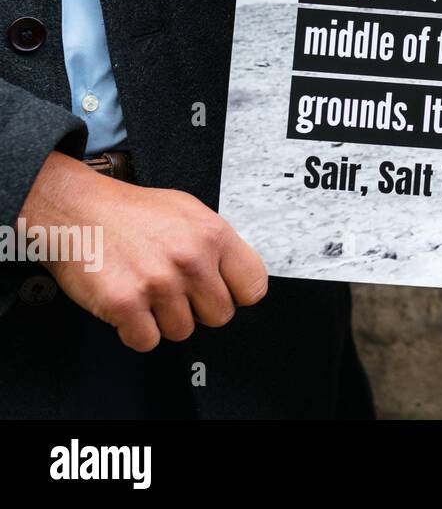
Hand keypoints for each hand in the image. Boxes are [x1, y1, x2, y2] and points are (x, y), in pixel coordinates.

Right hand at [18, 151, 267, 351]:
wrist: (76, 210)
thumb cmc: (131, 212)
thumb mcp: (189, 212)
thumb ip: (217, 244)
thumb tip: (238, 274)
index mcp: (212, 235)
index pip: (253, 287)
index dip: (236, 294)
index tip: (222, 292)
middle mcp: (190, 259)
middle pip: (220, 316)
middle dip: (198, 309)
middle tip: (176, 291)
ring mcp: (158, 283)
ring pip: (183, 332)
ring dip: (164, 320)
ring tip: (148, 292)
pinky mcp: (124, 304)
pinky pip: (147, 341)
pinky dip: (136, 331)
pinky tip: (130, 306)